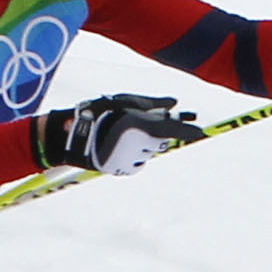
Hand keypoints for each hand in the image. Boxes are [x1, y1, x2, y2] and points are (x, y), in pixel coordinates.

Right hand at [34, 91, 201, 176]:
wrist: (71, 137)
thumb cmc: (99, 112)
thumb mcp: (126, 101)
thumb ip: (153, 104)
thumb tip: (175, 103)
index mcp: (142, 126)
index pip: (173, 129)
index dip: (188, 130)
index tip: (201, 131)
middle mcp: (140, 146)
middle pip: (162, 139)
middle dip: (161, 130)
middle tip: (149, 121)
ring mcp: (132, 160)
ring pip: (150, 152)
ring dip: (146, 143)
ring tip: (123, 132)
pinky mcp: (123, 170)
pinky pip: (138, 163)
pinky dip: (135, 155)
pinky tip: (119, 145)